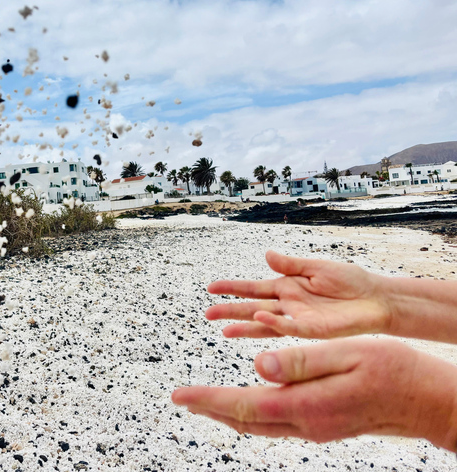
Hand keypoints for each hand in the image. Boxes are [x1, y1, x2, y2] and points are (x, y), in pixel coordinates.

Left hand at [172, 339, 456, 450]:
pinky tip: (247, 406)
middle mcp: (307, 423)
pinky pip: (276, 424)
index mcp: (307, 404)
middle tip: (182, 399)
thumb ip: (301, 360)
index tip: (179, 395)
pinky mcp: (324, 425)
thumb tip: (257, 364)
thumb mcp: (349, 354)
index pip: (243, 404)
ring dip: (228, 413)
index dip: (207, 399)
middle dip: (210, 409)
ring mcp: (316, 429)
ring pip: (259, 425)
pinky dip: (252, 414)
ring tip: (204, 403)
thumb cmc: (396, 371)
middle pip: (245, 420)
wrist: (430, 402)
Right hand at [206, 251, 390, 338]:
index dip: (233, 288)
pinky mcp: (314, 330)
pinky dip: (274, 324)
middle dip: (231, 311)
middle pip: (253, 308)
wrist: (377, 298)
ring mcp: (299, 319)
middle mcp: (288, 305)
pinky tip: (259, 319)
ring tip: (224, 331)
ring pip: (265, 324)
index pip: (253, 288)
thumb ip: (291, 264)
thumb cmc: (350, 281)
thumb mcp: (316, 267)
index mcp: (287, 287)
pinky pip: (290, 328)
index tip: (212, 288)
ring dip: (245, 327)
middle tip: (208, 313)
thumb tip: (267, 256)